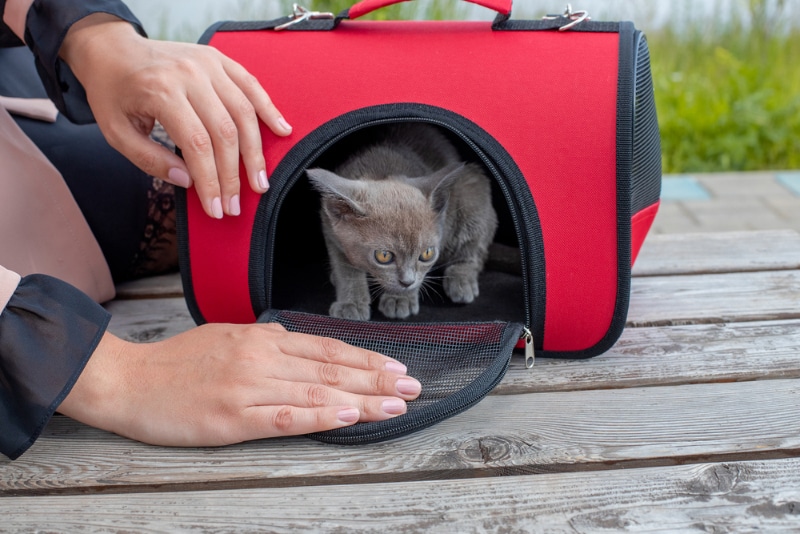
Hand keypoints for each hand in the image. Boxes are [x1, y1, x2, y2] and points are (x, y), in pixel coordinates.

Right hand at [57, 323, 420, 446]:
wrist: (128, 379)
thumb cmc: (178, 362)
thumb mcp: (229, 338)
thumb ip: (269, 345)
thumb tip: (306, 351)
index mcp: (262, 338)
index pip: (327, 349)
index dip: (366, 359)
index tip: (396, 367)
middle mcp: (261, 357)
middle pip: (331, 368)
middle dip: (377, 378)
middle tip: (413, 385)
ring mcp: (248, 386)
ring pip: (316, 391)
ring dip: (361, 398)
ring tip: (395, 403)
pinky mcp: (232, 417)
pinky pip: (284, 416)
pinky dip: (319, 416)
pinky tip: (346, 416)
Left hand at [60, 15, 289, 218]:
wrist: (112, 49)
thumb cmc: (113, 92)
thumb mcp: (116, 132)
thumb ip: (150, 160)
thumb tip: (188, 182)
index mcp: (161, 91)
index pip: (197, 145)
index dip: (211, 182)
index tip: (216, 208)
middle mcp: (189, 75)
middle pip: (225, 132)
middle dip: (233, 175)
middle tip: (236, 204)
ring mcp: (207, 64)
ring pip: (243, 113)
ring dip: (255, 152)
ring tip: (260, 181)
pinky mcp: (219, 60)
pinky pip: (251, 85)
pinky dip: (269, 109)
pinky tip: (282, 130)